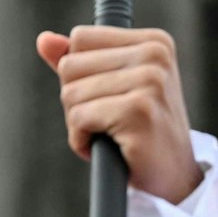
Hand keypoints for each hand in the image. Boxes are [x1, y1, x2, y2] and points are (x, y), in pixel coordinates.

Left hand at [36, 26, 201, 204]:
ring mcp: (150, 81)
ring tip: (111, 134)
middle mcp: (155, 55)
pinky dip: (81, 140)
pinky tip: (107, 147)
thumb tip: (44, 40)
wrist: (173, 177)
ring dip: (79, 123)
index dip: (80, 74)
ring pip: (70, 94)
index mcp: (153, 42)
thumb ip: (79, 60)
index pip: (80, 39)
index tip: (109, 97)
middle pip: (70, 66)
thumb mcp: (112, 87)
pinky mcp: (138, 110)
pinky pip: (78, 118)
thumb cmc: (140, 131)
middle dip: (76, 100)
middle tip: (108, 120)